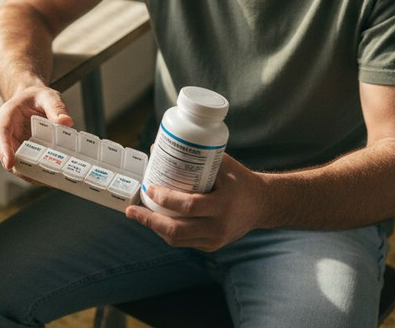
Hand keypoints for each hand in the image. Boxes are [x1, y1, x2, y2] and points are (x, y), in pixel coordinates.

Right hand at [0, 84, 72, 171]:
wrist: (35, 100)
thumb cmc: (38, 97)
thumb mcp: (48, 96)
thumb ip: (56, 107)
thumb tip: (66, 122)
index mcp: (7, 117)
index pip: (1, 134)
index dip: (4, 150)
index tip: (9, 163)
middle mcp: (7, 134)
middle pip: (7, 155)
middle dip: (21, 169)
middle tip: (39, 178)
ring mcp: (15, 146)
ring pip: (18, 165)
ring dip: (32, 175)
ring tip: (50, 182)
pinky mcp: (25, 153)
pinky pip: (29, 166)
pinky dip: (40, 173)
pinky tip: (55, 178)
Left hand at [126, 154, 263, 251]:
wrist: (262, 205)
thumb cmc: (241, 180)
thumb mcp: (224, 165)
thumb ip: (195, 157)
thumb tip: (158, 147)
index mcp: (223, 206)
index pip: (188, 206)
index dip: (165, 199)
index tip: (149, 188)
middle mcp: (218, 227)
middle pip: (176, 230)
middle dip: (150, 220)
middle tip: (132, 210)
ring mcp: (215, 240)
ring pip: (176, 239)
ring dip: (154, 227)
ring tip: (139, 214)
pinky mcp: (211, 246)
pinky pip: (183, 242)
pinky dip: (167, 231)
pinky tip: (156, 220)